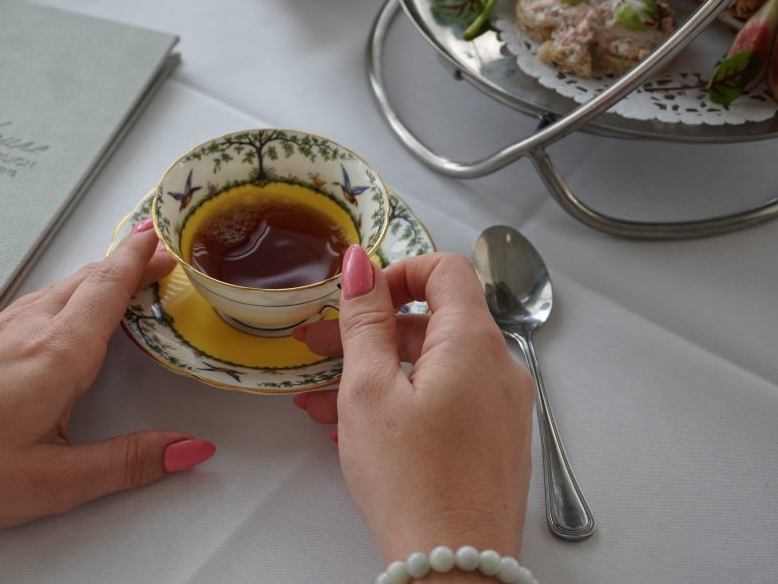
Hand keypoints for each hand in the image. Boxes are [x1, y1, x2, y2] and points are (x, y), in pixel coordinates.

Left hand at [0, 220, 214, 582]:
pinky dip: (63, 295)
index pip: (108, 289)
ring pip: (56, 290)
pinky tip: (59, 314)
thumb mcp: (55, 483)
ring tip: (119, 279)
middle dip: (125, 263)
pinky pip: (31, 304)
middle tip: (157, 256)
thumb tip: (190, 448)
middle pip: (86, 281)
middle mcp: (26, 332)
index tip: (162, 238)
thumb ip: (129, 462)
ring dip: (94, 278)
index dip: (138, 260)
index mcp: (56, 355)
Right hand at [292, 249, 533, 578]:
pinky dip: (402, 401)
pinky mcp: (492, 442)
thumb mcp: (370, 389)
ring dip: (375, 371)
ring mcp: (500, 408)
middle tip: (317, 345)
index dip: (398, 271)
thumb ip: (365, 320)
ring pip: (432, 366)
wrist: (454, 569)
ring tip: (320, 398)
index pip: (446, 270)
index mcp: (474, 343)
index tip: (359, 294)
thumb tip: (361, 264)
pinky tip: (353, 426)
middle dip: (370, 330)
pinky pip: (445, 401)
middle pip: (432, 322)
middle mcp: (499, 369)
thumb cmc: (411, 481)